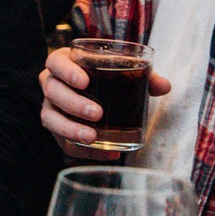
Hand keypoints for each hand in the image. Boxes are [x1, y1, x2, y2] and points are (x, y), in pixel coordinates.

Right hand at [39, 47, 172, 155]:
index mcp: (64, 63)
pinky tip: (106, 153)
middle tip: (97, 113)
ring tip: (93, 137)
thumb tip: (164, 86)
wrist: (97, 96)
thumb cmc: (107, 78)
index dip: (66, 71)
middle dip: (73, 103)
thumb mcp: (123, 73)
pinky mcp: (57, 130)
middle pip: (52, 91)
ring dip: (71, 129)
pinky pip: (63, 142)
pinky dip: (84, 150)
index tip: (85, 81)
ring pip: (50, 118)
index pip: (55, 62)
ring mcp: (51, 107)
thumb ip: (144, 76)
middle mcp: (52, 84)